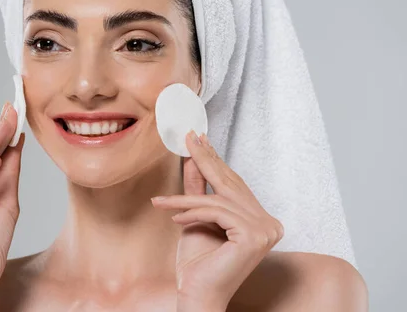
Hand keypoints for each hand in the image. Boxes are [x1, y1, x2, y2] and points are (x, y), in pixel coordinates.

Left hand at [151, 132, 283, 310]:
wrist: (197, 293)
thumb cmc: (198, 261)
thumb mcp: (195, 216)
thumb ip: (198, 188)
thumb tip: (194, 157)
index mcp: (260, 219)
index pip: (235, 184)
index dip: (216, 159)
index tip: (200, 139)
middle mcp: (269, 223)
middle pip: (230, 184)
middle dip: (206, 158)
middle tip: (188, 137)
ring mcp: (266, 230)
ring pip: (218, 199)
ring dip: (185, 199)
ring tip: (162, 202)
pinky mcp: (254, 236)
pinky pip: (216, 212)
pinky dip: (192, 212)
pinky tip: (175, 217)